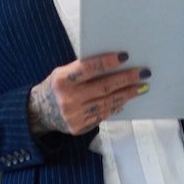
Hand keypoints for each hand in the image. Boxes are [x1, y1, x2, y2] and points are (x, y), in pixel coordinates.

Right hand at [26, 53, 148, 136]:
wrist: (40, 111)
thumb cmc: (57, 86)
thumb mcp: (64, 72)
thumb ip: (84, 69)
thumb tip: (115, 65)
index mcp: (63, 80)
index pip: (89, 69)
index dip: (108, 62)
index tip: (125, 56)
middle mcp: (68, 99)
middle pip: (103, 87)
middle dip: (126, 79)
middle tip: (144, 73)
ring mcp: (74, 116)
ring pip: (107, 103)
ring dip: (126, 94)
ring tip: (141, 87)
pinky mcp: (79, 127)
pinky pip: (103, 115)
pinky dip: (116, 106)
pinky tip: (125, 99)